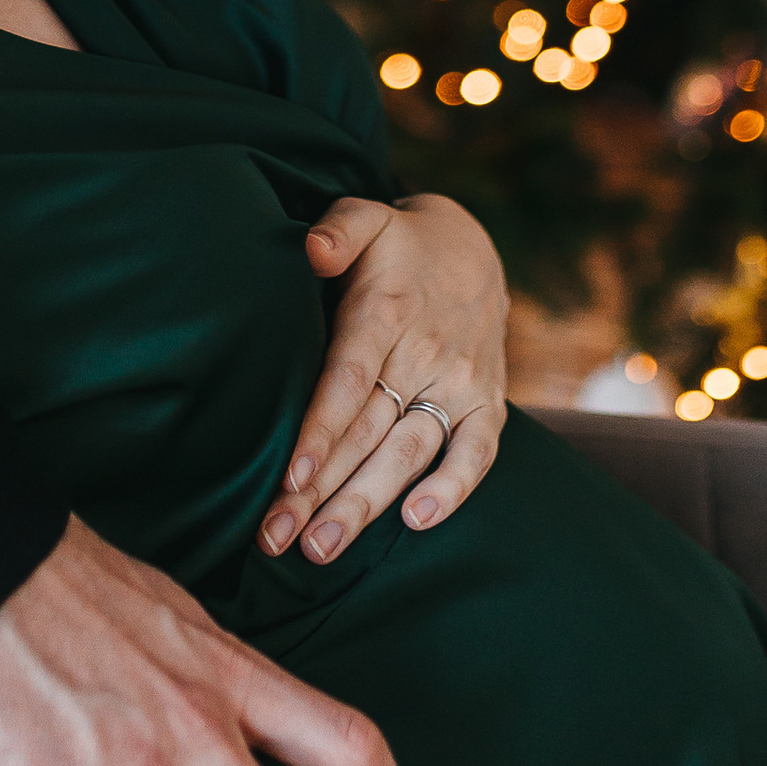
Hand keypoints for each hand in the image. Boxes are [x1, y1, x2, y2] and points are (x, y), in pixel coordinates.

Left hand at [258, 193, 507, 564]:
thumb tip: (311, 248)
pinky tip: (416, 522)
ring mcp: (460, 381)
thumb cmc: (395, 243)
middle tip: (277, 540)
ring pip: (410, 451)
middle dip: (322, 490)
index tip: (289, 478)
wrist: (472, 249)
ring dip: (367, 504)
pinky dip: (453, 488)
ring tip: (322, 548)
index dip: (320, 430)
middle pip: (369, 430)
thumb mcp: (366, 217)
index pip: (349, 379)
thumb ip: (338, 229)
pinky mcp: (488, 402)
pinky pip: (477, 452)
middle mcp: (426, 352)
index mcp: (387, 311)